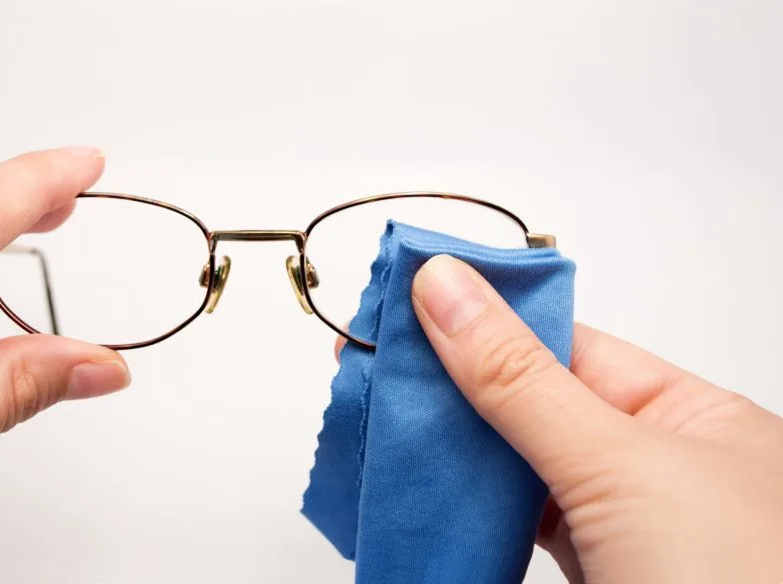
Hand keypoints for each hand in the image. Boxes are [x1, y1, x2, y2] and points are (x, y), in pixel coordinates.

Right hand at [403, 255, 782, 582]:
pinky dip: (467, 512)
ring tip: (379, 421)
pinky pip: (515, 528)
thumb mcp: (620, 466)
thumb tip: (449, 289)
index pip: (567, 342)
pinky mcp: (590, 579)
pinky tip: (424, 491)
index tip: (408, 295)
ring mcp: (620, 531)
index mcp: (692, 419)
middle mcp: (658, 469)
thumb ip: (522, 380)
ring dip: (449, 452)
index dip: (485, 317)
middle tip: (367, 363)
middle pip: (531, 404)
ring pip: (516, 471)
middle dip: (449, 387)